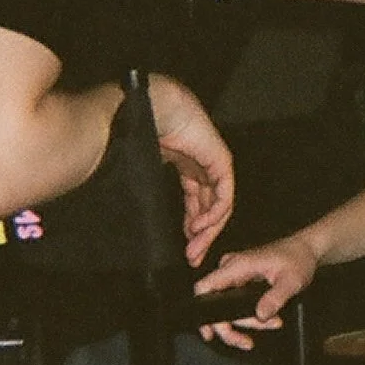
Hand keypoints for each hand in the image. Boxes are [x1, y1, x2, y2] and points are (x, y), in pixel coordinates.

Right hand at [147, 72, 235, 262]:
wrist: (154, 106)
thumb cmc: (142, 130)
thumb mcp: (146, 170)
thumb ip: (151, 193)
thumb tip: (140, 221)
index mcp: (185, 164)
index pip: (194, 201)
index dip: (191, 226)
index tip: (184, 249)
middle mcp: (201, 166)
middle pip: (208, 206)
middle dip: (201, 234)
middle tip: (193, 257)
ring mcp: (213, 163)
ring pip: (219, 204)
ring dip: (208, 229)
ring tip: (195, 248)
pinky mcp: (221, 161)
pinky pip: (224, 194)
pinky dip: (215, 212)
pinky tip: (202, 226)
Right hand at [194, 234, 317, 350]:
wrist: (305, 250)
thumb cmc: (297, 259)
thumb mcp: (291, 281)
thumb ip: (275, 298)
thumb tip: (261, 315)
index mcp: (238, 265)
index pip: (205, 286)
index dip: (201, 310)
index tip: (209, 332)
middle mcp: (231, 269)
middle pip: (216, 304)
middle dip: (233, 327)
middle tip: (247, 342)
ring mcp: (235, 275)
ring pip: (229, 307)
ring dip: (248, 322)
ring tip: (273, 323)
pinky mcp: (241, 281)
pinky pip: (237, 302)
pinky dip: (250, 315)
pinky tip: (267, 319)